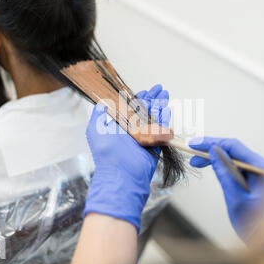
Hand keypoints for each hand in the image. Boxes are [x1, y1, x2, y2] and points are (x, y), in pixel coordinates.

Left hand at [83, 85, 169, 232]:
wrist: (121, 175)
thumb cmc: (107, 154)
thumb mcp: (95, 131)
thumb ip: (98, 116)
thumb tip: (100, 104)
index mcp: (118, 127)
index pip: (129, 108)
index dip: (137, 98)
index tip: (145, 90)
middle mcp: (131, 132)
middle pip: (144, 111)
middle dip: (152, 99)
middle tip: (159, 89)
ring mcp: (143, 138)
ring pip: (153, 118)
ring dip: (160, 106)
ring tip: (165, 95)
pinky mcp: (154, 146)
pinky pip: (161, 130)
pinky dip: (165, 120)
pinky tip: (168, 110)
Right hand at [189, 137, 263, 247]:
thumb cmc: (256, 225)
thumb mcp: (235, 197)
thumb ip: (224, 172)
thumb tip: (213, 151)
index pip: (234, 147)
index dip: (212, 143)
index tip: (195, 144)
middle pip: (235, 150)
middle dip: (212, 151)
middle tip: (193, 155)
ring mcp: (262, 172)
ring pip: (235, 158)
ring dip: (216, 158)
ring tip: (197, 162)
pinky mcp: (258, 178)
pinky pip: (238, 166)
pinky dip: (224, 166)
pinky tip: (210, 166)